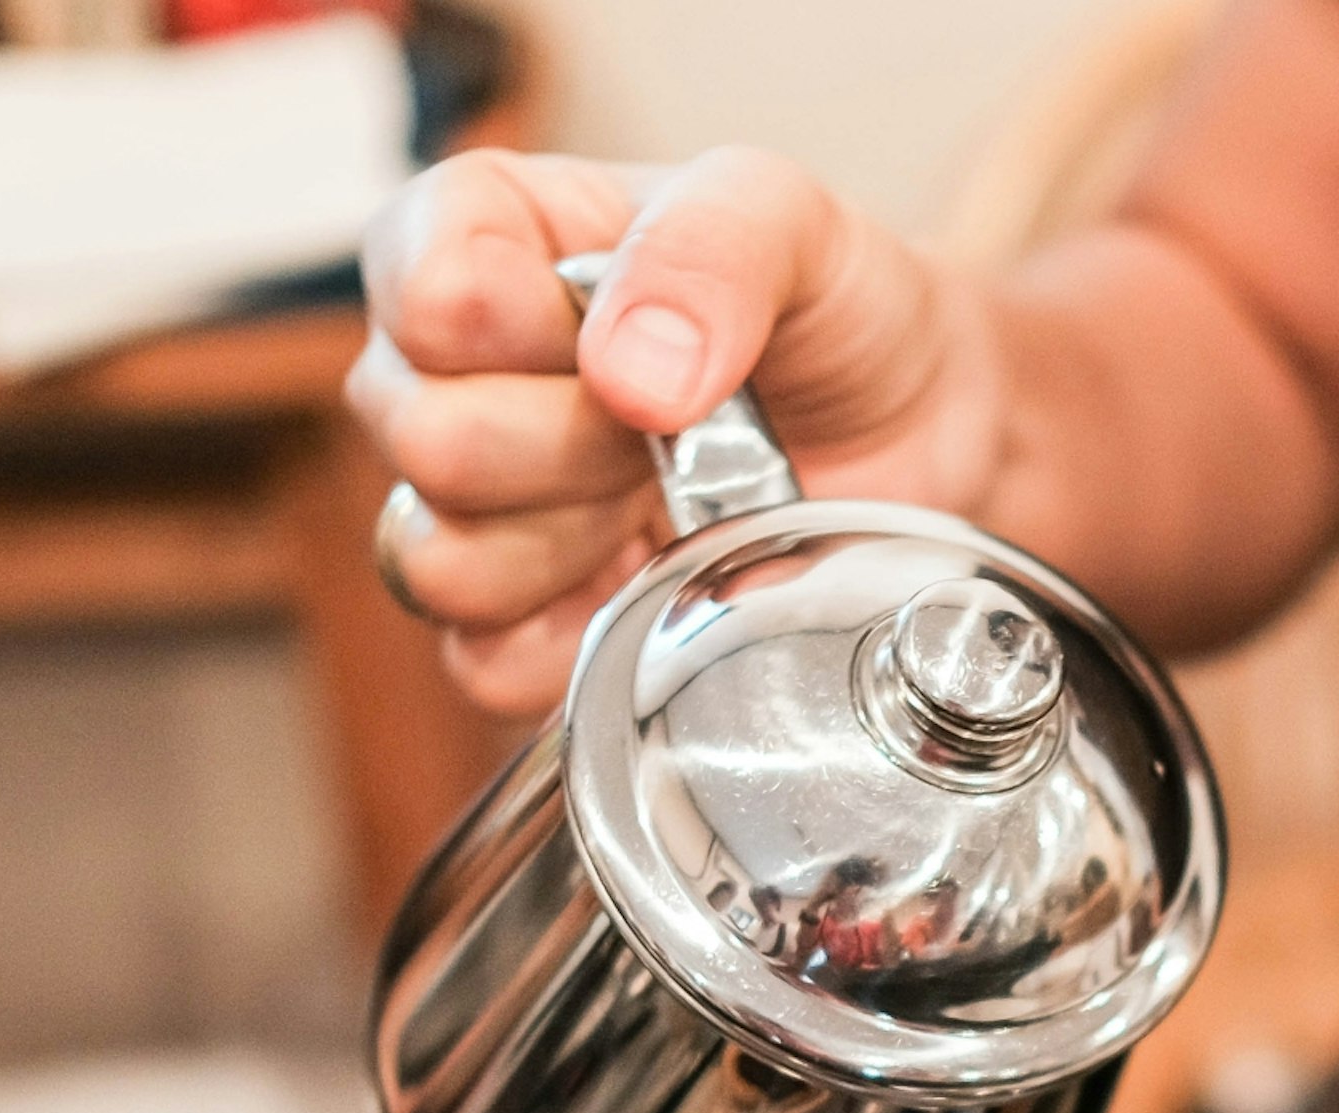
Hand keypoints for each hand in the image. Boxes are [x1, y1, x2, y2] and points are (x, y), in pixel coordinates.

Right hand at [351, 147, 1004, 714]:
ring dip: (582, 541)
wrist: (913, 430)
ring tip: (675, 496)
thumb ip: (709, 251)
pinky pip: (488, 664)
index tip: (628, 331)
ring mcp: (468, 509)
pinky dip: (588, 638)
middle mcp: (440, 372)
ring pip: (442, 563)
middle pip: (427, 439)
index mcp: (474, 235)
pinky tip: (662, 578)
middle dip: (580, 443)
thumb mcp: (794, 222)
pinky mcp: (518, 627)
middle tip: (682, 425)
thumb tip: (630, 374)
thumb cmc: (829, 307)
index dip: (532, 329)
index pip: (424, 292)